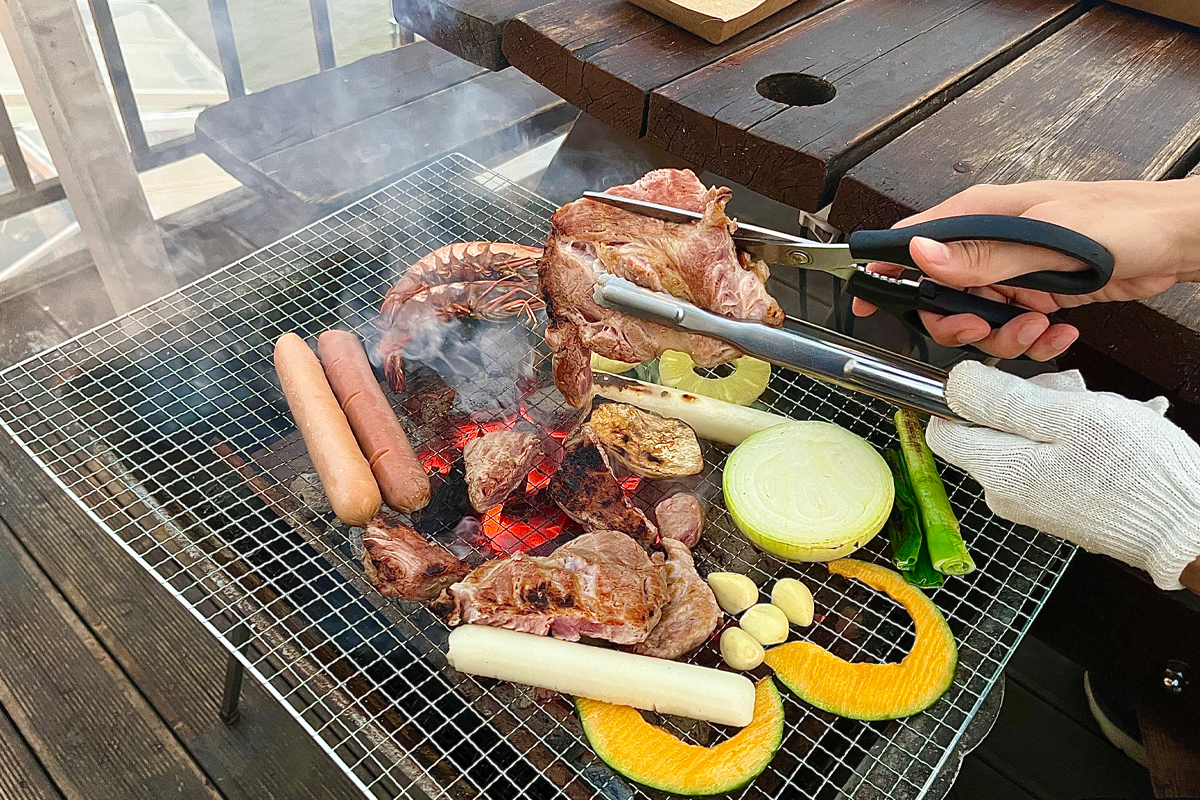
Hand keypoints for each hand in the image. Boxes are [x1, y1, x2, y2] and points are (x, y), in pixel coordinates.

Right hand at [852, 178, 1199, 359]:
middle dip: (958, 323)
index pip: (911, 240)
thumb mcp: (1046, 239)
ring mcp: (1010, 269)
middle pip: (938, 296)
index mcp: (980, 214)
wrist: (1177, 239)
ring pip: (975, 320)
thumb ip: (981, 255)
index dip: (883, 270)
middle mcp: (988, 242)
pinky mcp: (1033, 292)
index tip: (864, 300)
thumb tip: (920, 254)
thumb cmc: (1123, 222)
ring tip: (1039, 327)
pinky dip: (1032, 340)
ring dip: (1003, 337)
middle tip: (984, 327)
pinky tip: (1059, 331)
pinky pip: (1011, 329)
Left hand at [925, 360, 1199, 590]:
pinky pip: (1055, 456)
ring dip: (1064, 415)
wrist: (1188, 524)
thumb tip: (953, 384)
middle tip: (1074, 395)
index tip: (1004, 380)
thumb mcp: (1065, 416)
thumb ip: (1001, 400)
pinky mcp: (1060, 502)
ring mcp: (1034, 500)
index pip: (944, 428)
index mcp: (997, 472)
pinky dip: (1080, 436)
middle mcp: (1006, 493)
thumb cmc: (1138, 473)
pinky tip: (1113, 431)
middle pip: (991, 427)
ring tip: (1104, 415)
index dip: (967, 396)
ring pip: (1029, 437)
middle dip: (1031, 400)